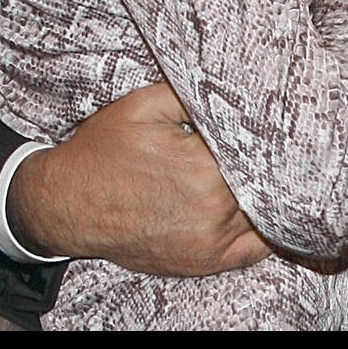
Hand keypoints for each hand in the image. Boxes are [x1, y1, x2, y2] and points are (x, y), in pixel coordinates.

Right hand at [8, 80, 270, 275]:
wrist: (68, 204)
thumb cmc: (103, 152)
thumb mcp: (144, 105)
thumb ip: (192, 92)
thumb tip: (234, 86)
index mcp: (202, 166)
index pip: (258, 145)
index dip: (267, 130)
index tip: (274, 118)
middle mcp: (212, 208)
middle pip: (266, 179)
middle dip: (269, 159)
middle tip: (280, 139)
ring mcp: (210, 241)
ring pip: (264, 212)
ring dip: (269, 190)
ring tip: (270, 166)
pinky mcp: (204, 262)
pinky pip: (254, 249)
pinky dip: (264, 228)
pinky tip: (264, 205)